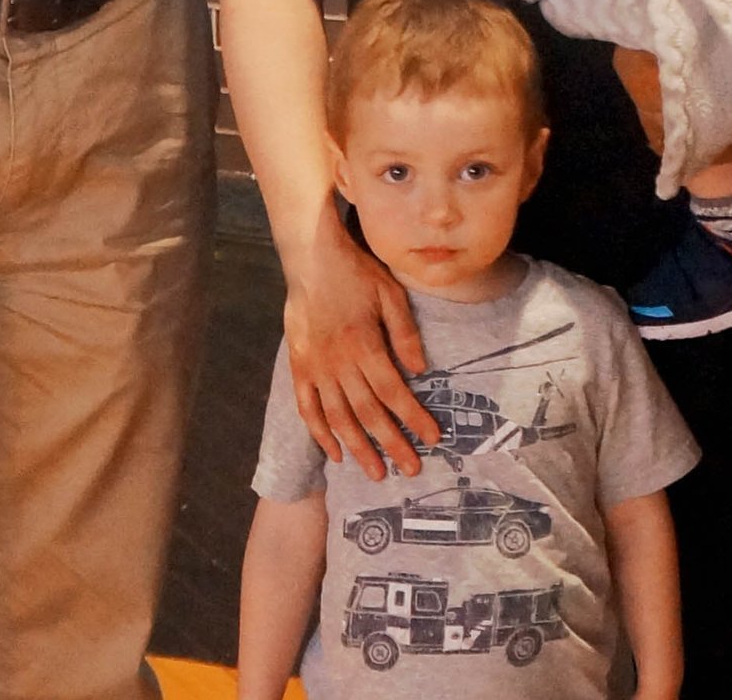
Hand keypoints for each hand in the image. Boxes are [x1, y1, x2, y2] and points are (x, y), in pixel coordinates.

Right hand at [284, 224, 437, 480]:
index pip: (394, 392)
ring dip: (358, 448)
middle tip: (410, 469)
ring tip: (376, 473)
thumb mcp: (390, 293)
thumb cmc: (356, 272)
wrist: (311, 258)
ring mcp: (315, 368)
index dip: (414, 417)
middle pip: (368, 412)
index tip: (432, 437)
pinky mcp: (299, 367)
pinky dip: (320, 433)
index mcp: (365, 344)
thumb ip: (405, 332)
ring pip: (338, 418)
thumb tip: (420, 369)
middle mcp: (339, 362)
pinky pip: (307, 408)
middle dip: (392, 443)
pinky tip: (333, 453)